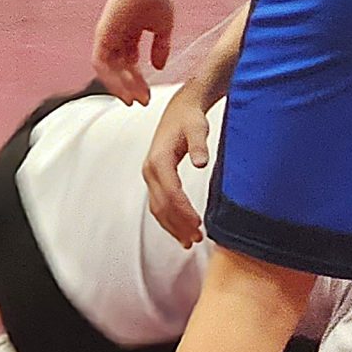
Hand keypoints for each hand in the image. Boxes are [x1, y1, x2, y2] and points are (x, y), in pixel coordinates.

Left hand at [92, 0, 173, 103]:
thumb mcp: (163, 27)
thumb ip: (160, 48)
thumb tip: (160, 67)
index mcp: (129, 35)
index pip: (130, 64)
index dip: (138, 81)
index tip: (147, 96)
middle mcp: (116, 37)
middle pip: (120, 69)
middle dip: (130, 87)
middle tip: (142, 101)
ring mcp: (107, 36)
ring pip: (109, 70)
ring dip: (120, 86)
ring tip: (134, 99)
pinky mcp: (102, 34)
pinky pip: (101, 62)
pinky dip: (110, 77)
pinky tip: (124, 88)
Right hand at [144, 88, 211, 246]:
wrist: (180, 110)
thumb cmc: (189, 119)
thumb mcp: (197, 128)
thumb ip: (199, 145)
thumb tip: (200, 163)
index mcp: (159, 160)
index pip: (171, 192)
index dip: (184, 210)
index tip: (198, 224)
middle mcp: (150, 170)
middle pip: (162, 205)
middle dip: (178, 224)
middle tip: (196, 239)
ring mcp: (150, 175)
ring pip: (157, 208)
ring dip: (172, 226)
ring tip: (189, 241)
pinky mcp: (155, 178)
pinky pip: (158, 204)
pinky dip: (168, 219)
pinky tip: (180, 230)